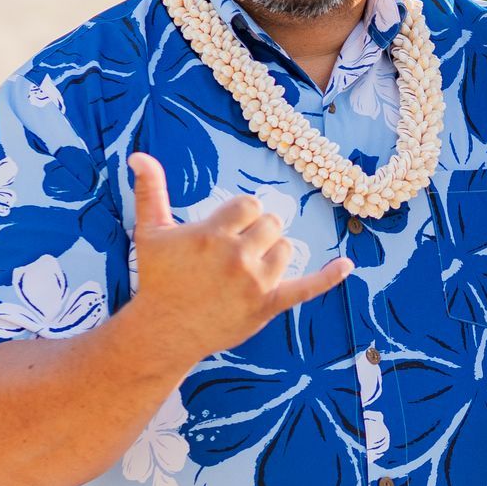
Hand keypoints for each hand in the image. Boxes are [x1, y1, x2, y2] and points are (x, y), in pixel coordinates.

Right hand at [125, 153, 352, 364]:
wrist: (163, 331)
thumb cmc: (157, 279)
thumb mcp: (150, 232)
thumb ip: (150, 191)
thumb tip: (139, 155)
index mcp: (213, 234)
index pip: (250, 205)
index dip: (241, 214)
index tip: (228, 228)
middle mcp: (237, 256)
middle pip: (271, 224)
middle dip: (256, 233)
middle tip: (234, 252)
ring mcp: (256, 282)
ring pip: (285, 249)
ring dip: (272, 254)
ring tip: (246, 269)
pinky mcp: (268, 305)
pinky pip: (307, 287)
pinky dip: (329, 277)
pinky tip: (347, 265)